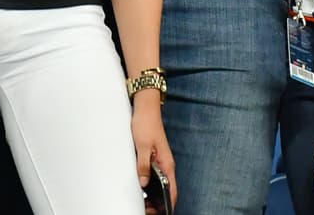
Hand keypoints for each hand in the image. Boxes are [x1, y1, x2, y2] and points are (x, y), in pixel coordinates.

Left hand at [132, 91, 176, 212]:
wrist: (146, 108)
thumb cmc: (146, 124)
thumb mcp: (142, 146)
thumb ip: (143, 165)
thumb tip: (143, 182)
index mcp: (167, 163)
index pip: (172, 190)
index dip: (167, 204)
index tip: (157, 212)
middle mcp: (166, 164)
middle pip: (167, 190)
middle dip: (159, 203)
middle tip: (147, 209)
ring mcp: (161, 162)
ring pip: (161, 184)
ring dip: (155, 195)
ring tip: (144, 203)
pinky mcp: (154, 158)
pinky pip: (155, 176)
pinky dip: (151, 186)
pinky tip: (142, 189)